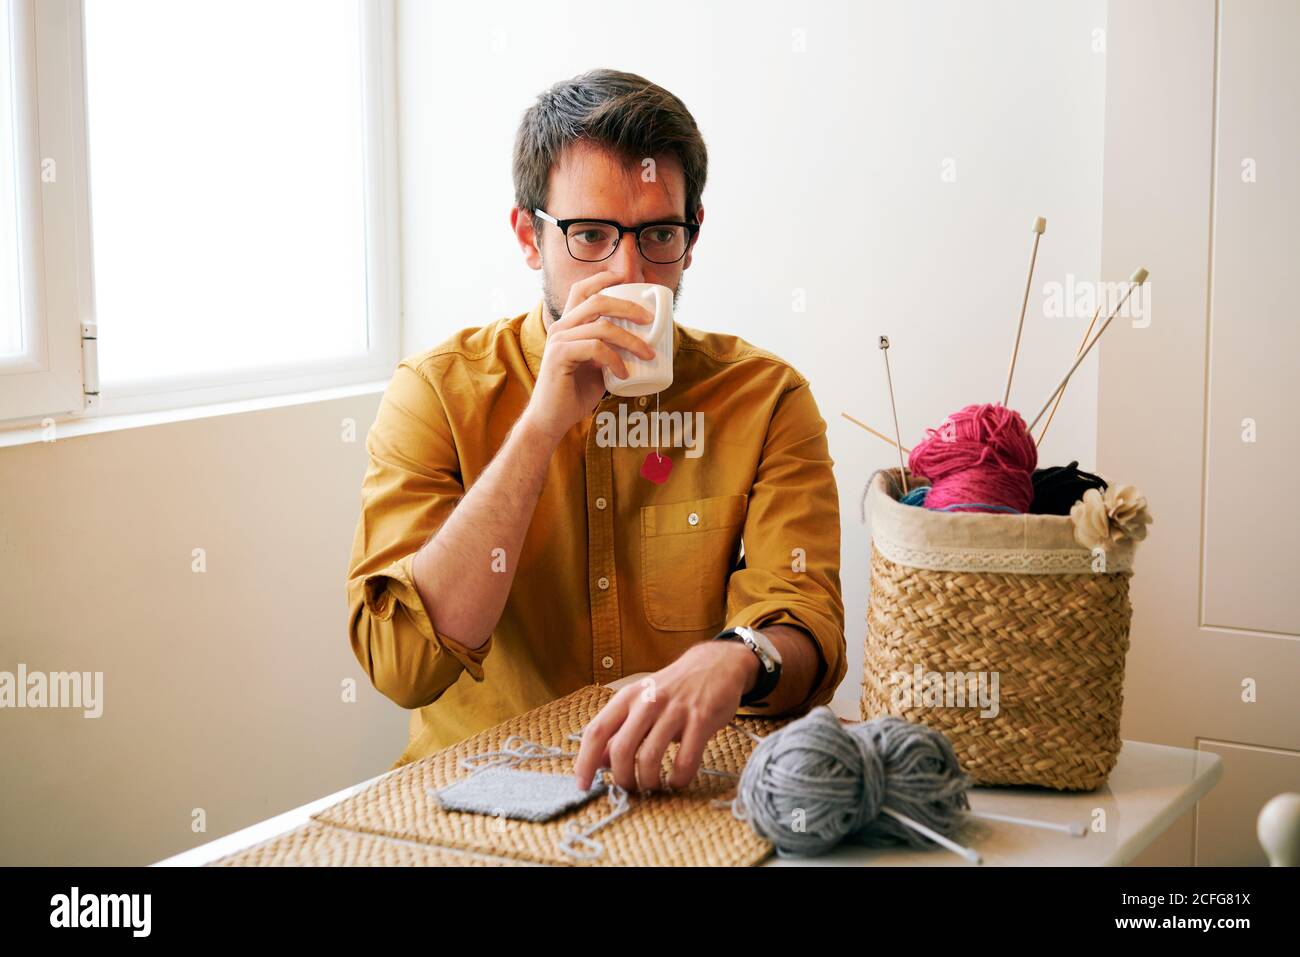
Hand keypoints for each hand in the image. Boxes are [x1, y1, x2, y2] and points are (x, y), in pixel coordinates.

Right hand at [519, 270, 656, 441]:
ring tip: (648, 354)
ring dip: (630, 339)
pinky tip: (624, 373)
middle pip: (597, 301)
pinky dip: (615, 360)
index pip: (582, 290)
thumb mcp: (596, 366)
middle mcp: (561, 327)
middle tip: (649, 319)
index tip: (627, 278)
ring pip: (602, 326)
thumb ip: (610, 350)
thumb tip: (642, 344)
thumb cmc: (574, 393)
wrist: (551, 419)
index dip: (603, 278)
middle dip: (628, 306)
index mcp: (568, 325)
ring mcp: (559, 340)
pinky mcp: (560, 355)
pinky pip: (596, 348)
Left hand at [573, 640, 759, 792]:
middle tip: (629, 789)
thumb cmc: (673, 689)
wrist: (716, 665)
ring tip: (653, 786)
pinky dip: (678, 778)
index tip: (582, 785)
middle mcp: (648, 701)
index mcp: (627, 697)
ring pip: (650, 757)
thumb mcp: (641, 702)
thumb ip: (620, 730)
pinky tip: (677, 781)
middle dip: (622, 778)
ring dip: (649, 781)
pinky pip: (685, 759)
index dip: (585, 761)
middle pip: (621, 749)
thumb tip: (597, 761)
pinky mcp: (701, 719)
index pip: (596, 731)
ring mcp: (675, 710)